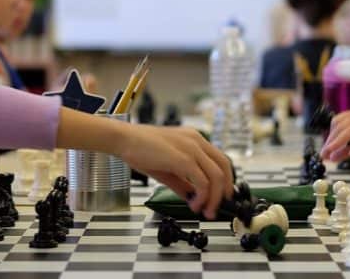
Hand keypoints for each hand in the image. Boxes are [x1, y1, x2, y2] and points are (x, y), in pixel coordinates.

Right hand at [116, 126, 233, 218]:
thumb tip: (193, 198)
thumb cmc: (140, 149)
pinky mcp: (183, 159)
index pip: (221, 160)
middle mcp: (197, 141)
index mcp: (195, 139)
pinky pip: (202, 181)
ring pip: (216, 176)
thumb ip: (182, 183)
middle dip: (224, 191)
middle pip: (224, 167)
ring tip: (204, 211)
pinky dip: (202, 197)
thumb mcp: (167, 168)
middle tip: (217, 207)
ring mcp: (192, 148)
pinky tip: (194, 205)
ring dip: (213, 198)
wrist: (123, 139)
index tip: (221, 196)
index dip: (226, 180)